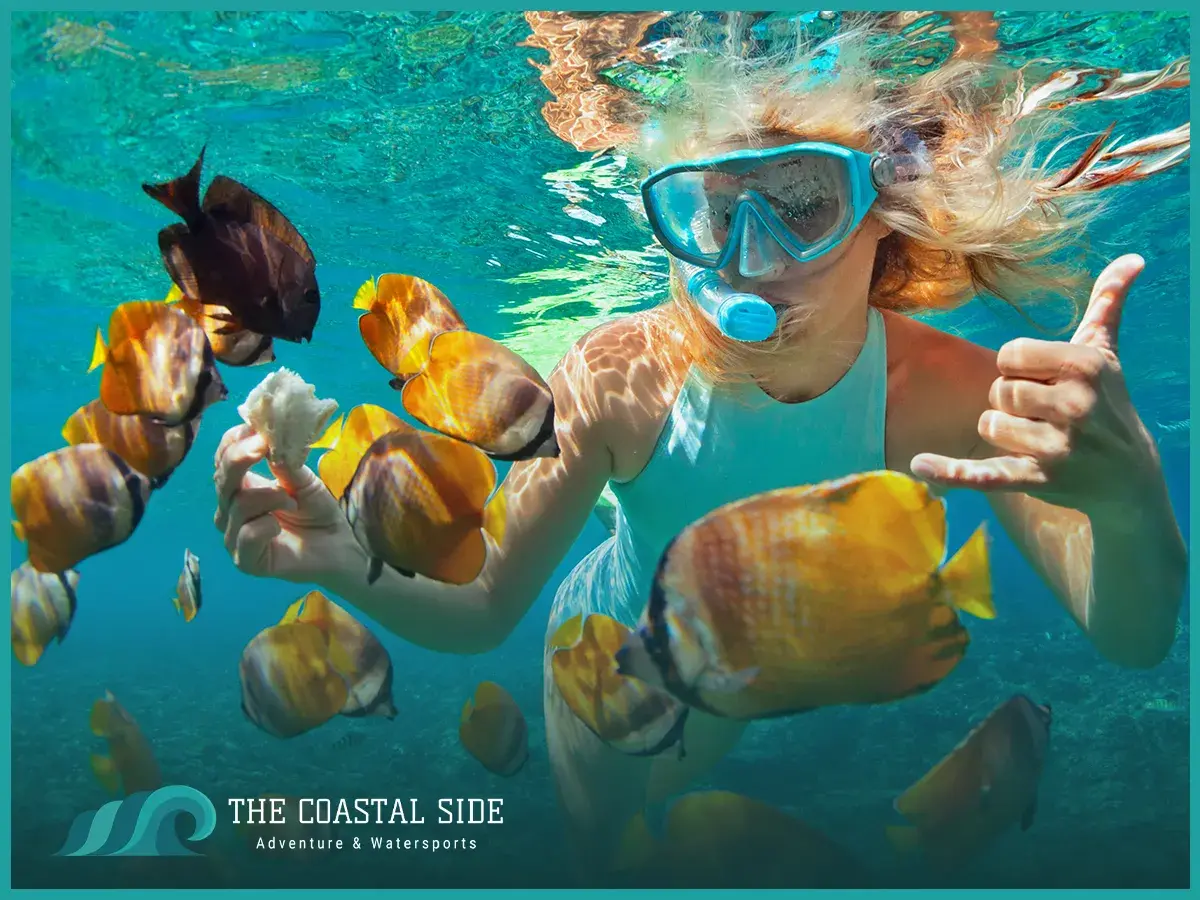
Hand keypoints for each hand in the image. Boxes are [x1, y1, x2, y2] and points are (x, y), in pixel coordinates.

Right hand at [213, 424, 361, 584]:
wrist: (338, 547)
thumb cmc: (318, 512)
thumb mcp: (304, 481)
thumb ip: (284, 463)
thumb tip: (267, 437)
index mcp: (241, 487)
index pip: (222, 460)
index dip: (233, 442)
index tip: (255, 428)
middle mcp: (230, 511)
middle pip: (221, 479)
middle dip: (239, 458)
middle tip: (262, 445)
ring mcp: (234, 537)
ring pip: (237, 505)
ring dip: (269, 496)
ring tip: (293, 500)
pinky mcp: (246, 561)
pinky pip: (246, 535)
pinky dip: (265, 525)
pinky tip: (279, 526)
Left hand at [911, 254, 1159, 515]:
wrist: (1127, 476)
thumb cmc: (1107, 402)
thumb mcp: (1107, 352)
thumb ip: (1107, 303)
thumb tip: (1133, 257)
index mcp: (1084, 366)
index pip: (1010, 354)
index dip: (1017, 368)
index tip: (1044, 380)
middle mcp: (1074, 404)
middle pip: (998, 390)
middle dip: (1010, 401)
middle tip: (1042, 413)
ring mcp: (1057, 446)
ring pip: (989, 424)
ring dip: (1003, 431)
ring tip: (1037, 437)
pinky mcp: (1037, 479)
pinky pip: (985, 472)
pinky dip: (951, 472)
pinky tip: (920, 466)